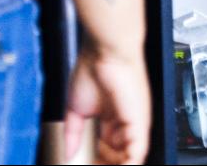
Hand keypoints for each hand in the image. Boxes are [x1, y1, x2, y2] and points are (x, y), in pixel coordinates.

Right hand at [64, 45, 151, 164]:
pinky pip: (136, 154)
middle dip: (103, 163)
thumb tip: (66, 152)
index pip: (108, 148)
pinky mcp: (140, 124)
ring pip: (129, 157)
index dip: (97, 159)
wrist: (106, 51)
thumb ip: (72, 133)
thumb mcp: (76, 109)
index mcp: (113, 117)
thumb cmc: (93, 68)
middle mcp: (126, 122)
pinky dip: (126, 164)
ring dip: (114, 165)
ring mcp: (135, 124)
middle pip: (118, 155)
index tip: (85, 163)